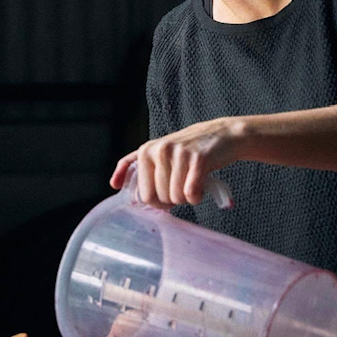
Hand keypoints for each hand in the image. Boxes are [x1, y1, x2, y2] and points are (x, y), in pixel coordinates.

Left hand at [110, 117, 238, 208]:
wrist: (223, 135)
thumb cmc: (189, 149)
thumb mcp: (159, 152)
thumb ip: (137, 166)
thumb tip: (113, 184)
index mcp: (145, 151)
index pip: (143, 195)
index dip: (157, 202)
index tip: (166, 196)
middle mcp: (159, 150)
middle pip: (160, 198)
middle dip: (173, 199)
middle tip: (182, 185)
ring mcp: (179, 153)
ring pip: (176, 198)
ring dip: (187, 197)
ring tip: (192, 181)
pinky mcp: (198, 159)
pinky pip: (192, 194)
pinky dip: (198, 196)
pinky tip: (202, 185)